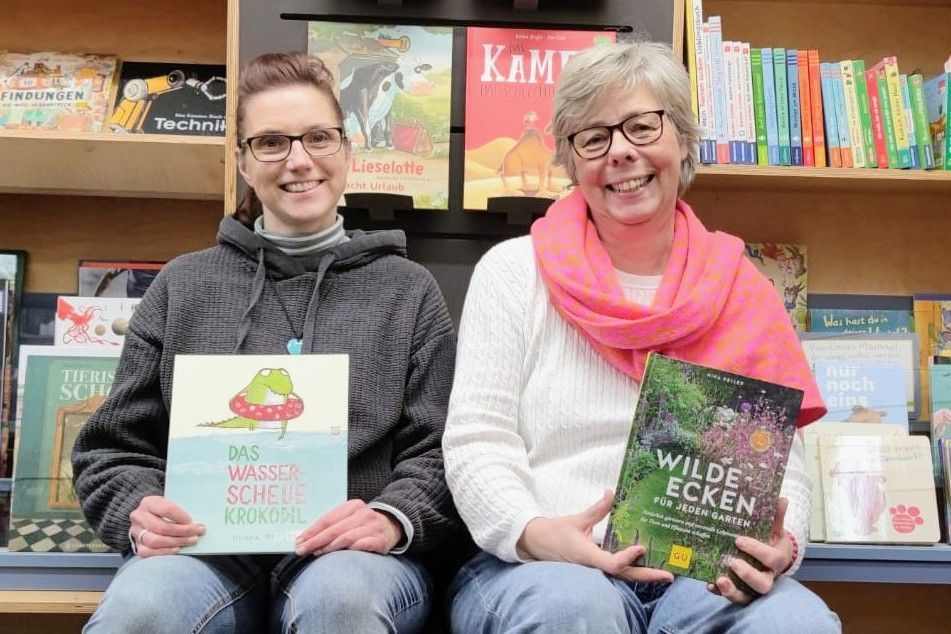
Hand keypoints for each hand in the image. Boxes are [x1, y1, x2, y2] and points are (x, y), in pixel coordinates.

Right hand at [129, 495, 204, 557]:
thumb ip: (181, 511)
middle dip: (182, 531)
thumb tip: (197, 522)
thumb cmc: (165, 511)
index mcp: (148, 502)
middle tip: (197, 532)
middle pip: (161, 527)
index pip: (165, 509)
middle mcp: (139, 517)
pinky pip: (148, 553)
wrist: (149, 518)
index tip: (193, 521)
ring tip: (191, 540)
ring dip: (176, 542)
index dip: (181, 517)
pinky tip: (178, 549)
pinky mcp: (137, 546)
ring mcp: (136, 532)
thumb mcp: (171, 503)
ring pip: (155, 541)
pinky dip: (165, 552)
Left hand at [295, 499, 402, 555]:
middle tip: (301, 550)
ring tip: (316, 553)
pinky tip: (341, 556)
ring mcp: (372, 527)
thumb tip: (307, 538)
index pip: (328, 519)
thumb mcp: (350, 517)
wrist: (394, 525)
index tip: (298, 541)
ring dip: (329, 547)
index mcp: (352, 506)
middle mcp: (363, 514)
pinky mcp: (381, 540)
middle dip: (315, 541)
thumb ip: (333, 525)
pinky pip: (363, 545)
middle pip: (335, 529)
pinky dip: (351, 550)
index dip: (312, 531)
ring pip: (347, 537)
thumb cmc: (364, 524)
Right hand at [517, 490, 674, 583]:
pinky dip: (633, 571)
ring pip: (623, 577)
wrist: (538, 544)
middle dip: (648, 576)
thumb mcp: (577, 519)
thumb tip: (612, 493)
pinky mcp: (596, 569)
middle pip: (625, 576)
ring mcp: (595, 570)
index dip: (628, 558)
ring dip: (644, 575)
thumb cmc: (556, 532)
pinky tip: (647, 566)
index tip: (641, 547)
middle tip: (669, 575)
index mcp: (588, 556)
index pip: (612, 563)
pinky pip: (618, 573)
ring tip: (665, 572)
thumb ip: (597, 509)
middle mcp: (594, 567)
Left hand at [708, 497, 793, 603]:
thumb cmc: (771, 541)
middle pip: (762, 584)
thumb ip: (776, 516)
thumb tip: (782, 499)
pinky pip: (732, 596)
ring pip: (746, 596)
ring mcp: (753, 587)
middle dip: (748, 575)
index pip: (771, 558)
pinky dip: (720, 593)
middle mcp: (766, 576)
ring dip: (732, 591)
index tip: (739, 540)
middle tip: (733, 563)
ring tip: (719, 580)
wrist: (772, 557)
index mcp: (776, 560)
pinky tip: (709, 585)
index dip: (757, 551)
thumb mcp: (775, 528)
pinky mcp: (741, 591)